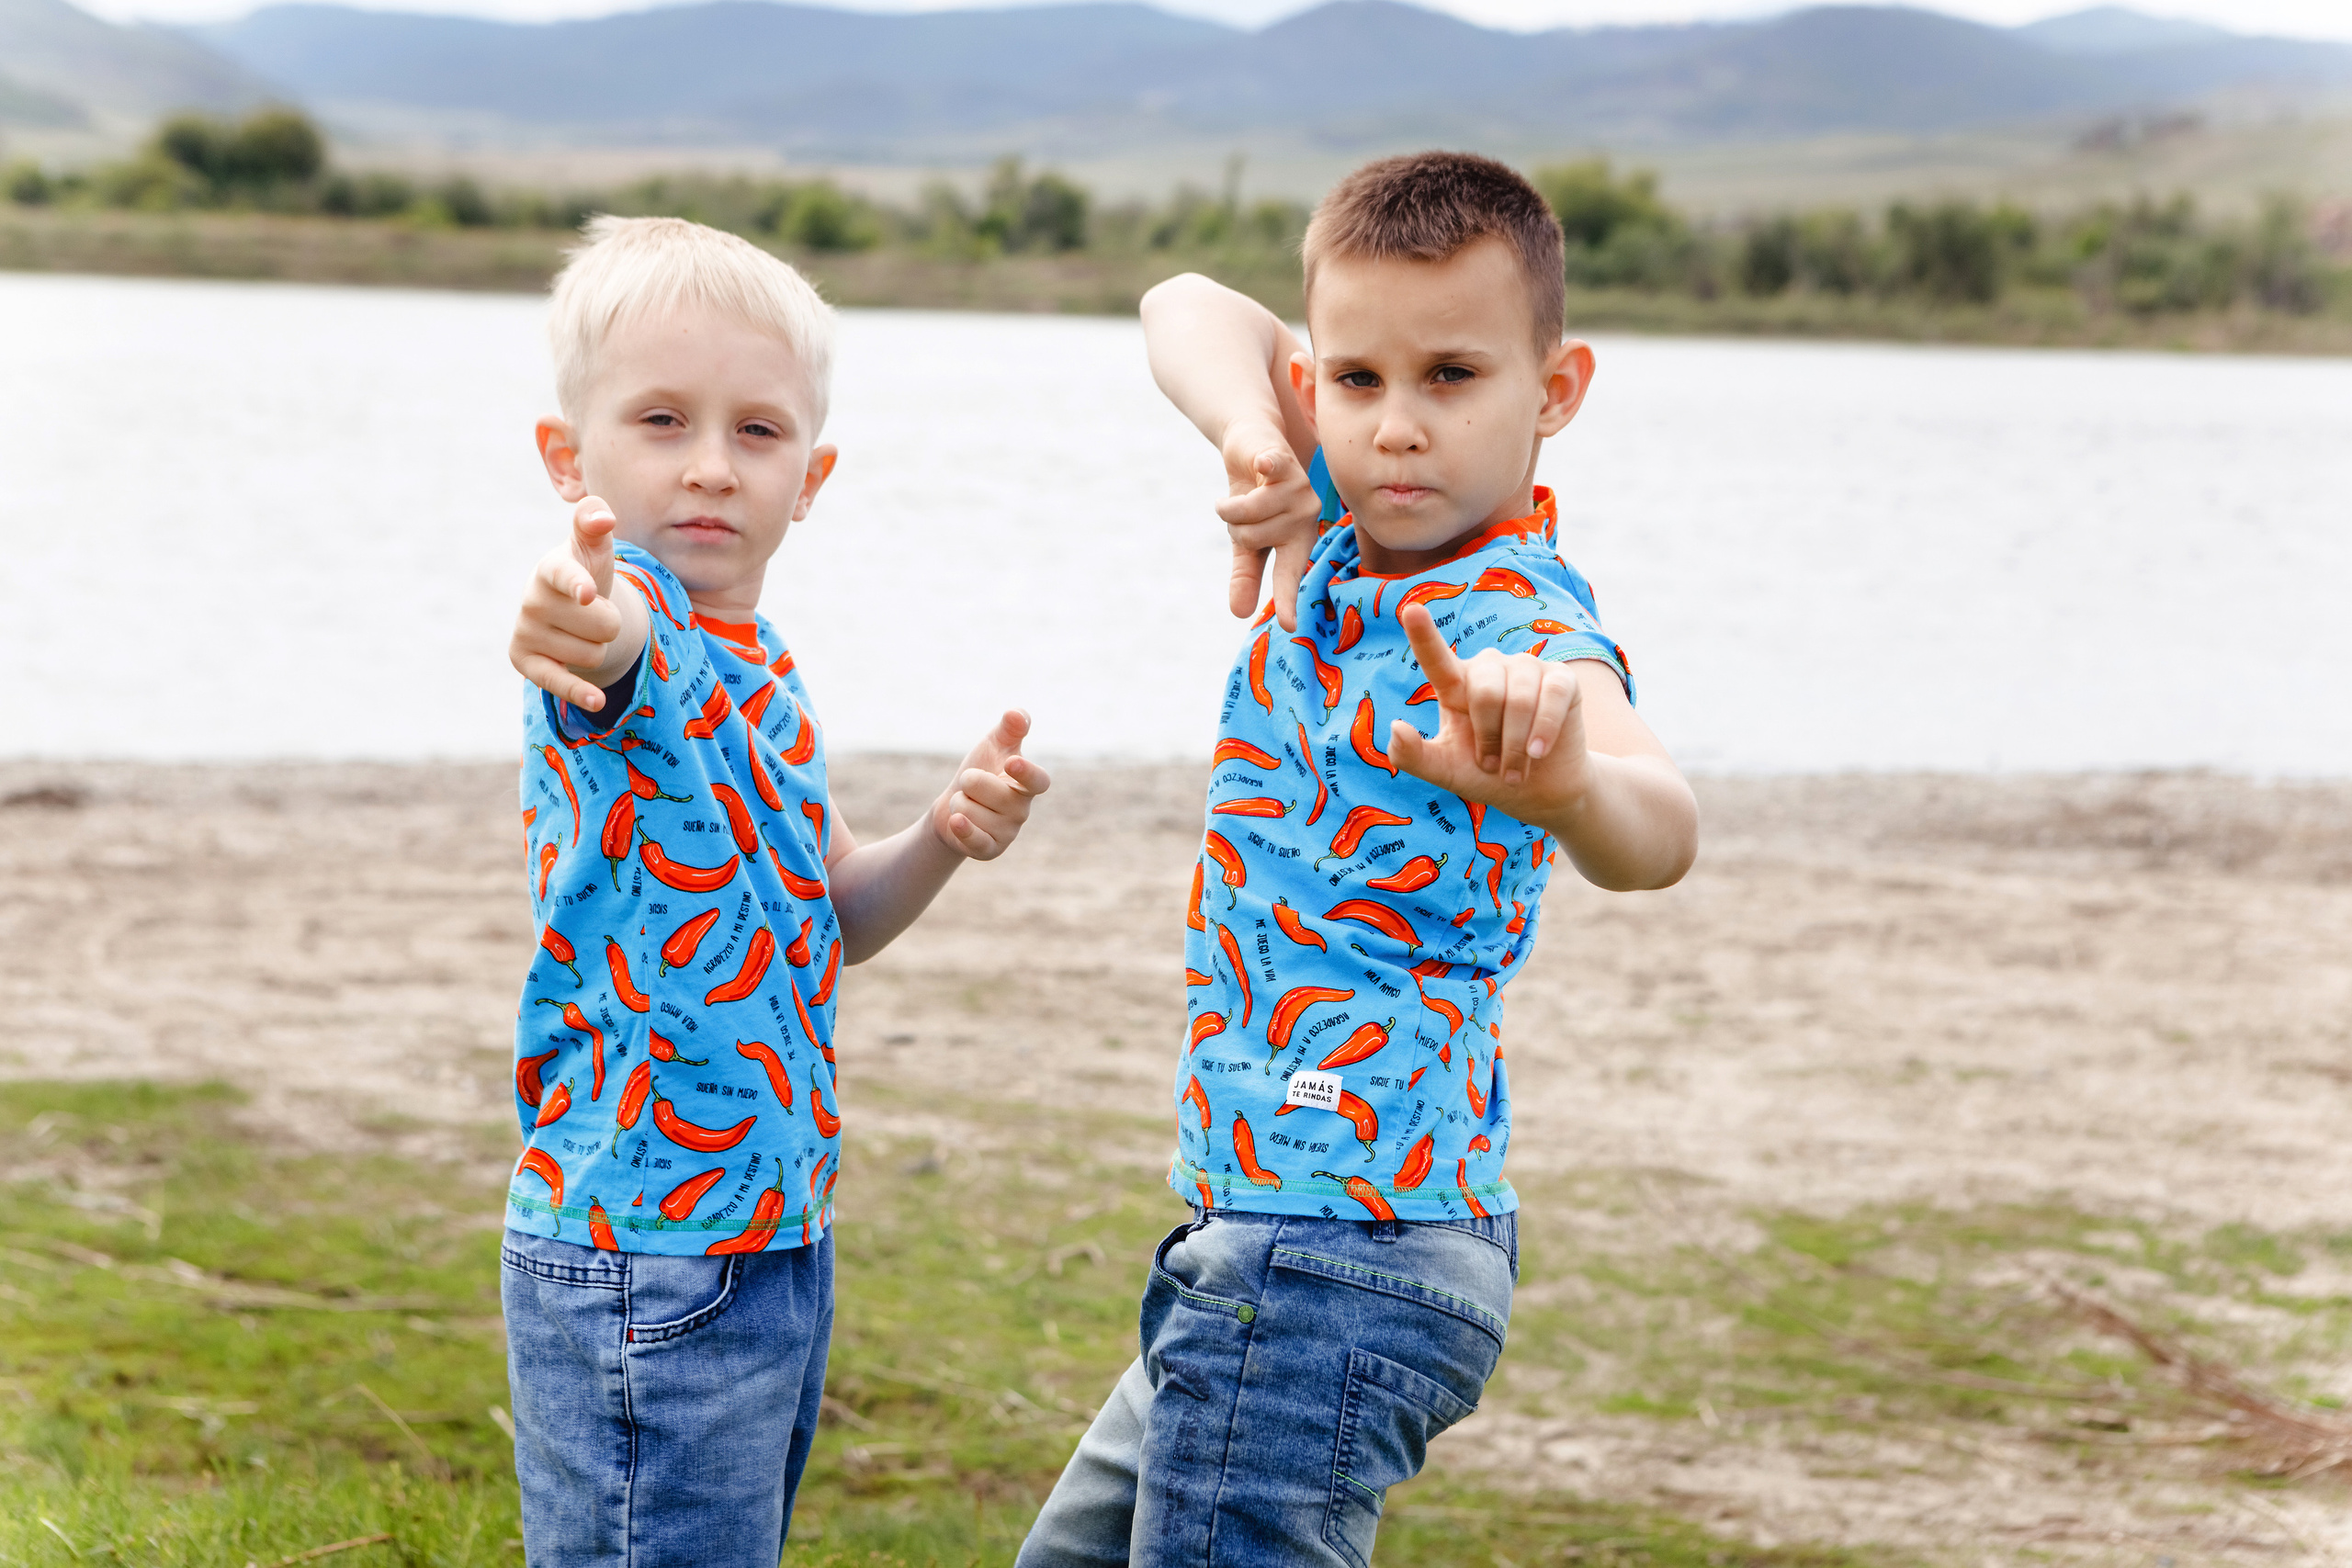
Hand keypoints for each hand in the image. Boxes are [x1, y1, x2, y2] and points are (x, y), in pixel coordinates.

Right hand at [510, 497, 637, 709]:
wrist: (566, 605)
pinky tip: (596, 700)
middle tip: (595, 613)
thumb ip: (595, 522)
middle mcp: (534, 601)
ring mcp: (527, 632)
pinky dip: (581, 693)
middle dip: (610, 624)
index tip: (587, 593)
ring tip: (581, 632)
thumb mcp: (594, 546)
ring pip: (594, 655)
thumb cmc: (586, 571)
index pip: (565, 575)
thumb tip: (603, 515)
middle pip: (603, 627)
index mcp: (552, 569)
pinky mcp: (525, 662)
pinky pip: (560, 683)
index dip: (578, 584)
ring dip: (598, 647)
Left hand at [932, 709, 1050, 859]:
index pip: (1038, 782)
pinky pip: (977, 840)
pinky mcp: (990, 849)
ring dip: (960, 803)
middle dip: (971, 782)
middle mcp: (1022, 810)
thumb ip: (1009, 729)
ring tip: (965, 803)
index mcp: (1028, 785)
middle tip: (968, 781)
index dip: (1027, 773)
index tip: (1011, 762)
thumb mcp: (993, 746)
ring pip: (976, 813)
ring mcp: (1007, 832)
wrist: (954, 804)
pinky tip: (957, 820)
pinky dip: (963, 829)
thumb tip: (1017, 713)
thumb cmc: (980, 771)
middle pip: (996, 794)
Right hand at [1215, 424, 1320, 632]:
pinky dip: (1260, 467)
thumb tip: (1238, 613)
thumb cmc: (1252, 497)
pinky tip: (1263, 463)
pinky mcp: (1286, 464)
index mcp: (1296, 542)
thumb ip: (1245, 575)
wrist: (1251, 446)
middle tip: (1242, 508)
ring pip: (1249, 513)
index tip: (1290, 626)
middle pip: (1251, 539)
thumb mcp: (1246, 541)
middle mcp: (1305, 520)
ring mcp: (1299, 491)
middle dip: (1233, 525)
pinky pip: (1264, 478)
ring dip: (1230, 503)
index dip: (1288, 600)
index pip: (1288, 576)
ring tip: (1243, 490)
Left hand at [1387, 604, 1587, 815]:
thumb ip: (1413, 756)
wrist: (1538, 791)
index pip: (1436, 659)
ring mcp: (1526, 669)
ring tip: (1517, 766)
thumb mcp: (1445, 771)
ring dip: (1516, 745)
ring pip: (1518, 700)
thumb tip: (1395, 727)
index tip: (1411, 610)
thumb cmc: (1487, 775)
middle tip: (1495, 766)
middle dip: (1490, 739)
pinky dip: (1544, 730)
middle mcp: (1489, 668)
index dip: (1424, 635)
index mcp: (1455, 685)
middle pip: (1485, 693)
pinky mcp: (1561, 678)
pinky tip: (1540, 751)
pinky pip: (1551, 695)